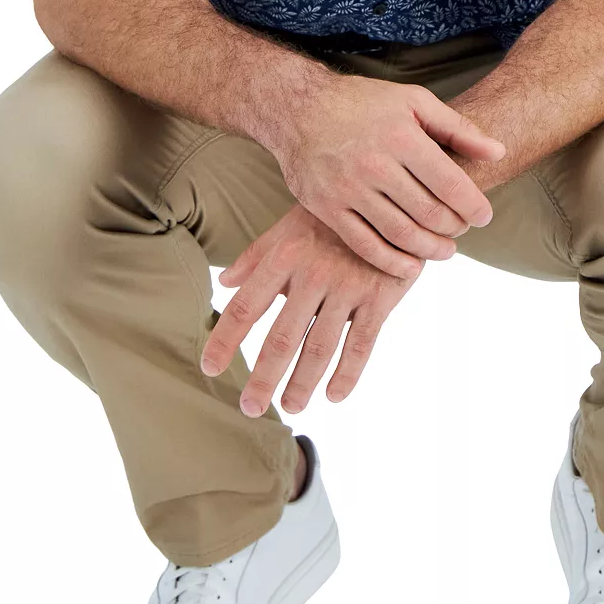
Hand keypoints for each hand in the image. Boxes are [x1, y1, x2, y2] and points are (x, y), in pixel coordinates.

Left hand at [200, 202, 423, 414]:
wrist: (393, 195)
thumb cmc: (332, 216)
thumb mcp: (290, 225)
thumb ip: (256, 256)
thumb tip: (224, 282)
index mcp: (284, 256)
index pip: (245, 306)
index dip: (224, 340)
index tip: (209, 368)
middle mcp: (313, 274)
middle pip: (281, 338)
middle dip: (263, 378)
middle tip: (250, 408)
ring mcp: (348, 287)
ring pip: (320, 348)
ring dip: (302, 383)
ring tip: (292, 407)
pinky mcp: (380, 297)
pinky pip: (361, 345)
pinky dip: (347, 374)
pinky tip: (333, 396)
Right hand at [271, 71, 504, 280]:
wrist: (297, 107)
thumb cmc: (362, 102)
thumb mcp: (413, 101)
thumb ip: (457, 128)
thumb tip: (498, 152)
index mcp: (401, 136)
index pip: (451, 184)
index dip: (474, 207)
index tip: (484, 216)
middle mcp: (374, 164)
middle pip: (429, 213)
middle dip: (454, 228)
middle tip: (462, 230)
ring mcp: (347, 188)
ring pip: (400, 234)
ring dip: (430, 249)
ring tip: (445, 250)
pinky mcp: (326, 207)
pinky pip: (365, 245)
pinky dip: (392, 262)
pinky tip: (412, 266)